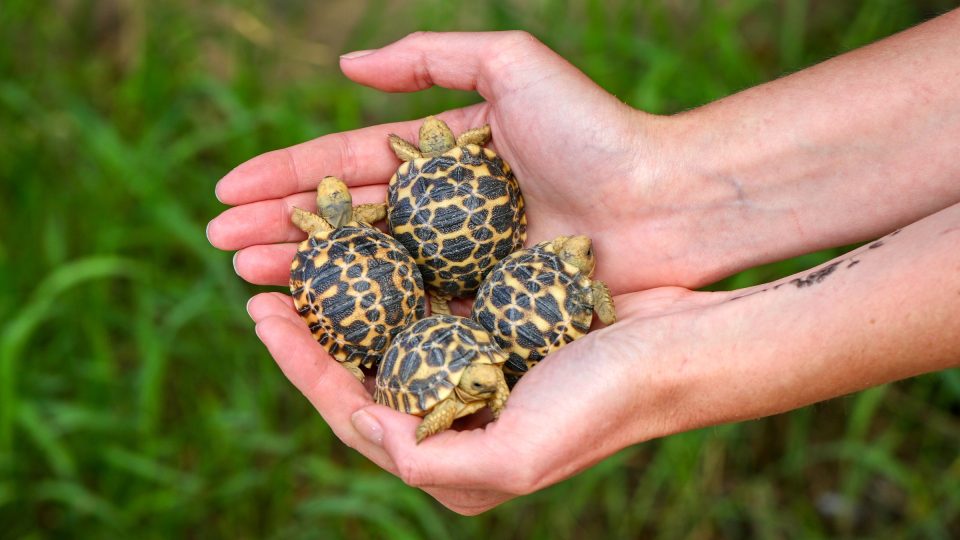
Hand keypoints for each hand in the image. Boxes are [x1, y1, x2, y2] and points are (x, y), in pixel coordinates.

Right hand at [206, 31, 701, 293]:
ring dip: (303, 272)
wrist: (666, 203)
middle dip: (278, 228)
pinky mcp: (483, 309)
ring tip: (245, 277)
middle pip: (346, 222)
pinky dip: (360, 315)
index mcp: (443, 157)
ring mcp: (461, 264)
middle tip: (217, 243)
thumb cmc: (596, 131)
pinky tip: (312, 317)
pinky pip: (410, 312)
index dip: (287, 175)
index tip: (226, 188)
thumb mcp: (512, 67)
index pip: (348, 164)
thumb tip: (343, 68)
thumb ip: (430, 59)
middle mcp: (444, 214)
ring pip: (367, 271)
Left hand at [246, 286, 730, 514]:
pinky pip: (427, 295)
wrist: (679, 349)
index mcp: (453, 453)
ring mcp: (473, 363)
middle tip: (263, 284)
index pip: (356, 411)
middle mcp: (456, 412)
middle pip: (362, 370)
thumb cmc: (607, 404)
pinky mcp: (494, 319)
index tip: (262, 316)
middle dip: (310, 331)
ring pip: (389, 329)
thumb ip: (431, 461)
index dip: (304, 367)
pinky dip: (393, 272)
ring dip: (345, 296)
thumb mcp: (518, 457)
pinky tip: (370, 242)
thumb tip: (363, 420)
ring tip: (302, 257)